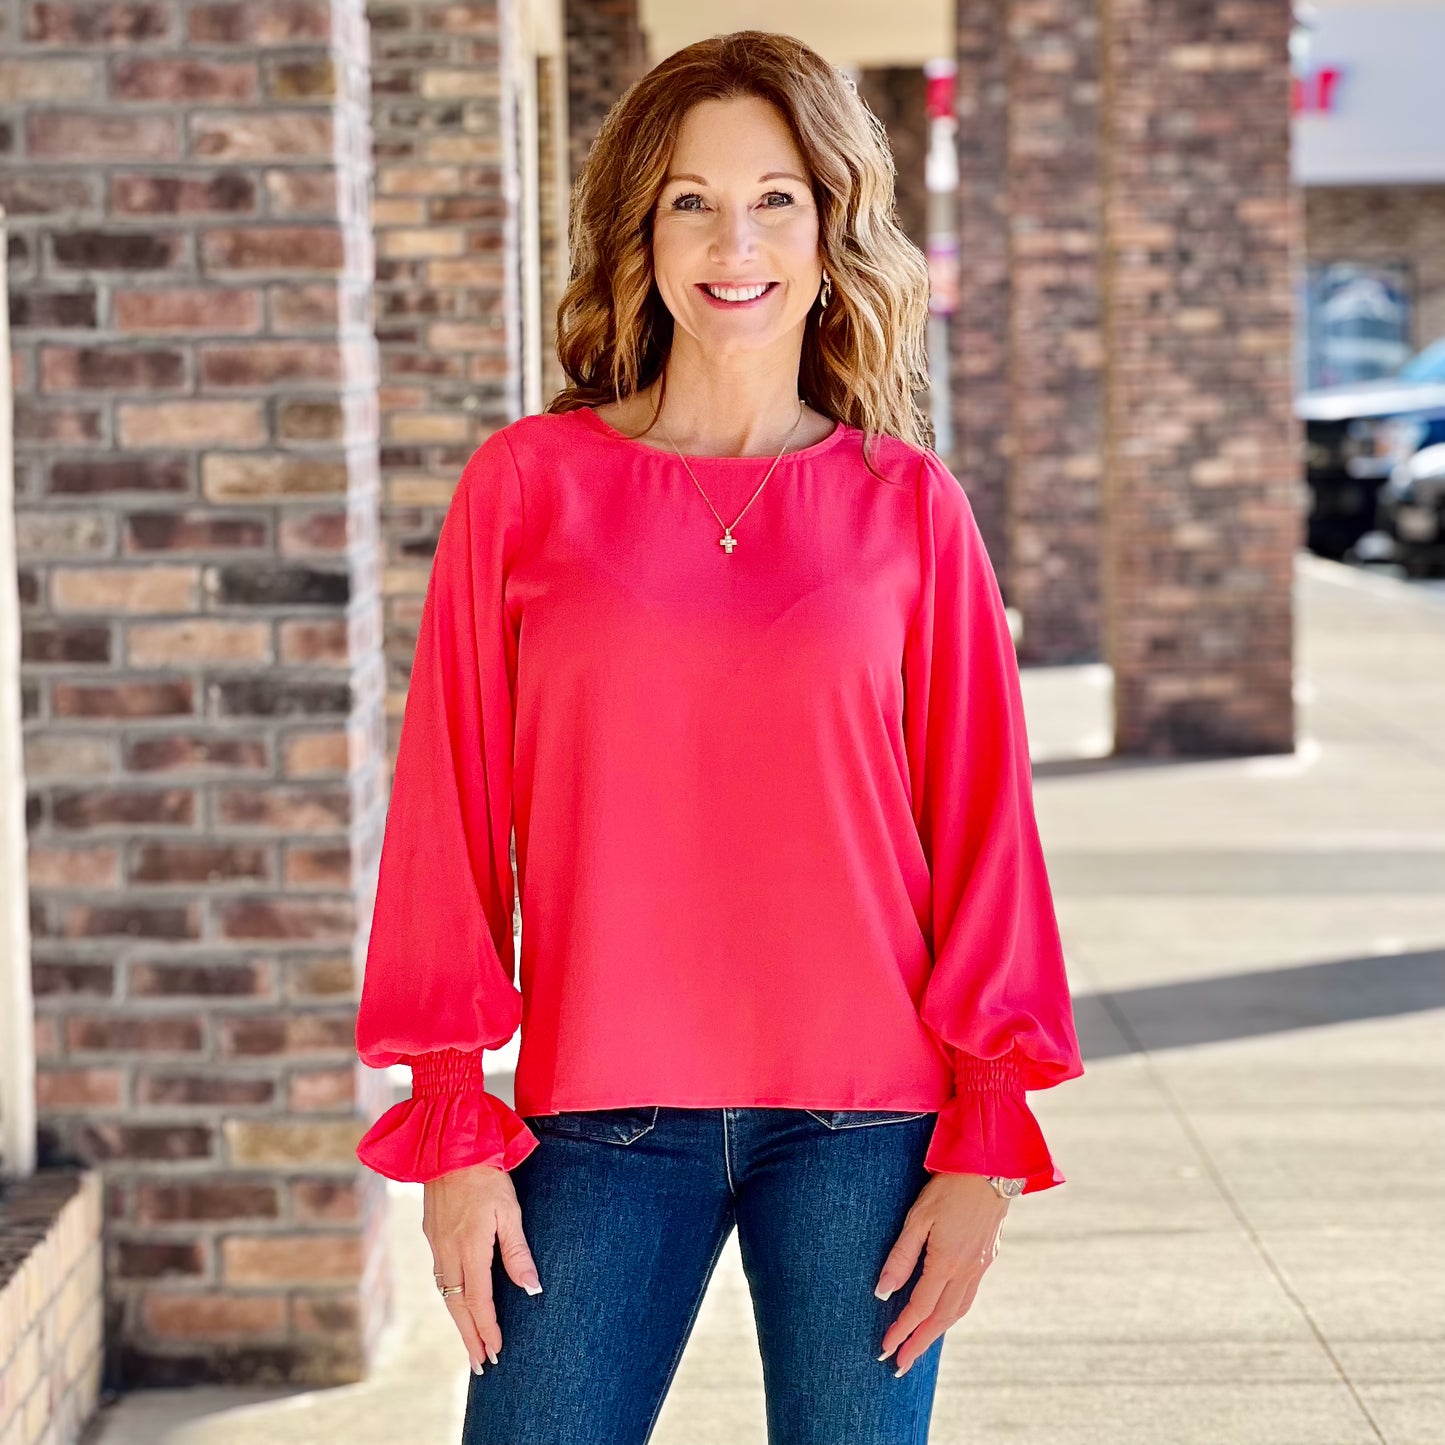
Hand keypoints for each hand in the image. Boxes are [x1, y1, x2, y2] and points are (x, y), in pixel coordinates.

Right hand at [424, 1161, 542, 1373]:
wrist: (450, 1145)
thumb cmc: (486, 1174)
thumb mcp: (509, 1210)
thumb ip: (517, 1251)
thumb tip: (532, 1288)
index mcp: (470, 1248)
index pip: (479, 1301)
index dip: (487, 1329)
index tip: (495, 1352)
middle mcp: (448, 1251)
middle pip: (457, 1306)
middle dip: (469, 1337)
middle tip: (479, 1365)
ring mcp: (436, 1243)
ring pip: (445, 1292)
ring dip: (458, 1320)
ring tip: (470, 1341)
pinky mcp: (431, 1232)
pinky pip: (439, 1275)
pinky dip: (448, 1296)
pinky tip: (456, 1301)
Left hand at [874, 1172, 1007, 1376]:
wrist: (991, 1168)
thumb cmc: (948, 1188)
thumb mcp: (918, 1217)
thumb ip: (901, 1256)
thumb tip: (883, 1291)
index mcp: (947, 1262)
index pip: (919, 1308)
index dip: (901, 1330)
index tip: (885, 1349)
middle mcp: (967, 1271)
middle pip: (940, 1319)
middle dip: (919, 1344)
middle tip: (900, 1365)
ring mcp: (980, 1266)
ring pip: (958, 1311)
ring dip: (937, 1333)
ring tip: (919, 1346)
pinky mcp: (988, 1258)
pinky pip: (969, 1296)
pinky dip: (953, 1313)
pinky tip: (944, 1314)